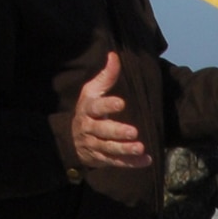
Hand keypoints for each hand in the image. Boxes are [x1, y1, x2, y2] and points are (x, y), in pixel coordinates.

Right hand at [71, 52, 150, 169]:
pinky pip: (116, 162)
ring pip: (109, 148)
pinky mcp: (102, 158)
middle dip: (117, 132)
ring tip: (140, 148)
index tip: (121, 103)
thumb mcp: (92, 91)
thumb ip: (106, 76)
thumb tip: (114, 55)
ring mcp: (95, 145)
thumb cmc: (88, 110)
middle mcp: (89, 128)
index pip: (96, 107)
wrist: (72, 138)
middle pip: (102, 131)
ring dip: (125, 149)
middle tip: (133, 132)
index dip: (108, 105)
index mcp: (88, 110)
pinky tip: (146, 160)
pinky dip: (131, 163)